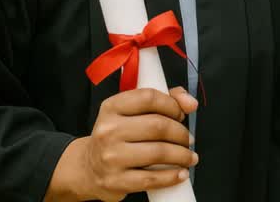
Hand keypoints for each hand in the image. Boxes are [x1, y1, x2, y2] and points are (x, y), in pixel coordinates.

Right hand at [45, 87, 198, 201]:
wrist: (89, 167)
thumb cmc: (119, 136)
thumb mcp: (134, 111)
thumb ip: (166, 99)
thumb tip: (190, 103)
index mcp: (112, 107)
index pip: (149, 98)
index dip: (172, 105)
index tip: (181, 114)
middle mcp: (108, 130)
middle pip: (158, 126)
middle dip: (181, 133)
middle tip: (188, 140)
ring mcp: (110, 157)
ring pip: (159, 152)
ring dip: (182, 155)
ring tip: (188, 156)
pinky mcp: (115, 181)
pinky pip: (152, 178)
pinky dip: (172, 176)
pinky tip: (181, 173)